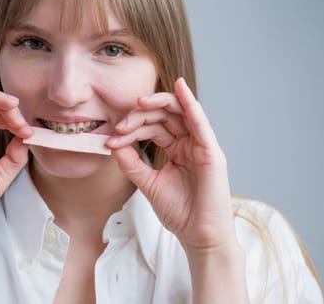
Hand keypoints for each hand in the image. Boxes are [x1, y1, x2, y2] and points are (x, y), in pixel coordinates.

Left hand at [107, 78, 236, 251]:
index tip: (111, 138)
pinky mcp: (211, 152)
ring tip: (139, 102)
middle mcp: (190, 143)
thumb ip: (132, 163)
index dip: (132, 127)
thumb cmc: (179, 212)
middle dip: (141, 115)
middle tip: (121, 125)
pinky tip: (180, 87)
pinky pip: (200, 122)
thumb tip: (113, 144)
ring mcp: (201, 146)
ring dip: (159, 104)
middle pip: (165, 116)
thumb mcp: (148, 183)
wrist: (198, 236)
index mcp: (177, 149)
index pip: (154, 127)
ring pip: (180, 113)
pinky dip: (190, 103)